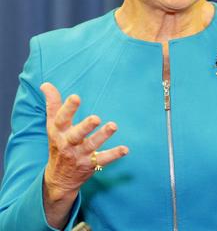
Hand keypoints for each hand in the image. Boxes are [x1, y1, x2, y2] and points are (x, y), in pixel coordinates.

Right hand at [41, 82, 128, 200]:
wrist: (58, 179)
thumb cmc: (58, 144)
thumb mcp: (52, 126)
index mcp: (59, 132)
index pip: (61, 119)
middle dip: (85, 126)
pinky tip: (125, 149)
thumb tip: (45, 84)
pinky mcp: (90, 164)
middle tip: (96, 118)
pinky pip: (103, 160)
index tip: (75, 97)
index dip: (68, 108)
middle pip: (76, 135)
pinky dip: (114, 154)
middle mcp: (68, 144)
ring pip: (92, 145)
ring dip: (102, 136)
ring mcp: (79, 155)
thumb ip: (53, 104)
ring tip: (113, 126)